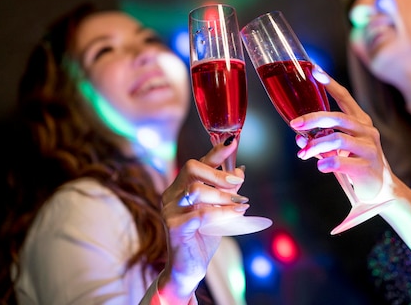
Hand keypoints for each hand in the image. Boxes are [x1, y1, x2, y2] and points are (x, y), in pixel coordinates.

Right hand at [158, 139, 249, 299]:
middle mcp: (172, 194)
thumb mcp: (219, 210)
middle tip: (238, 183)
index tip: (232, 142)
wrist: (188, 268)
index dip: (215, 151)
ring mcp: (170, 210)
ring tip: (240, 204)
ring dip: (222, 196)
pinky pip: (200, 214)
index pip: (198, 163)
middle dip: (218, 173)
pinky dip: (221, 213)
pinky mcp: (174, 227)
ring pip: (196, 190)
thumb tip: (240, 170)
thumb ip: (227, 191)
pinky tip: (235, 215)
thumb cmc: (202, 237)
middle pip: (191, 168)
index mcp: (182, 187)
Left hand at [290, 72, 393, 202]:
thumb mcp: (340, 149)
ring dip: (316, 145)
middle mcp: (367, 131)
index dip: (330, 84)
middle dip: (313, 119)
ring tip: (304, 154)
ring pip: (338, 140)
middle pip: (337, 118)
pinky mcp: (367, 167)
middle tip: (295, 124)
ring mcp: (369, 149)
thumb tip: (299, 138)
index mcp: (360, 122)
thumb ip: (321, 140)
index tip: (315, 71)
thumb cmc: (357, 163)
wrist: (380, 189)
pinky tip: (320, 165)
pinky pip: (343, 162)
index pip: (345, 98)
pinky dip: (328, 162)